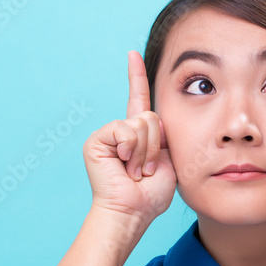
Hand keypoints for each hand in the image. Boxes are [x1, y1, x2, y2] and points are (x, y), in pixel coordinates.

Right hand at [83, 50, 176, 221]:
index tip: (133, 54)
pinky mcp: (97, 140)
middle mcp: (122, 131)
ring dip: (146, 152)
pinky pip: (123, 130)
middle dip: (156, 146)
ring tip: (136, 171)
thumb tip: (153, 118)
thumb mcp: (168, 159)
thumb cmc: (150, 194)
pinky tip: (124, 165)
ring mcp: (109, 135)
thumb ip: (164, 135)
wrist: (133, 211)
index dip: (136, 76)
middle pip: (152, 117)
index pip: (139, 99)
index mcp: (139, 134)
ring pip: (141, 124)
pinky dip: (130, 149)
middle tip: (147, 170)